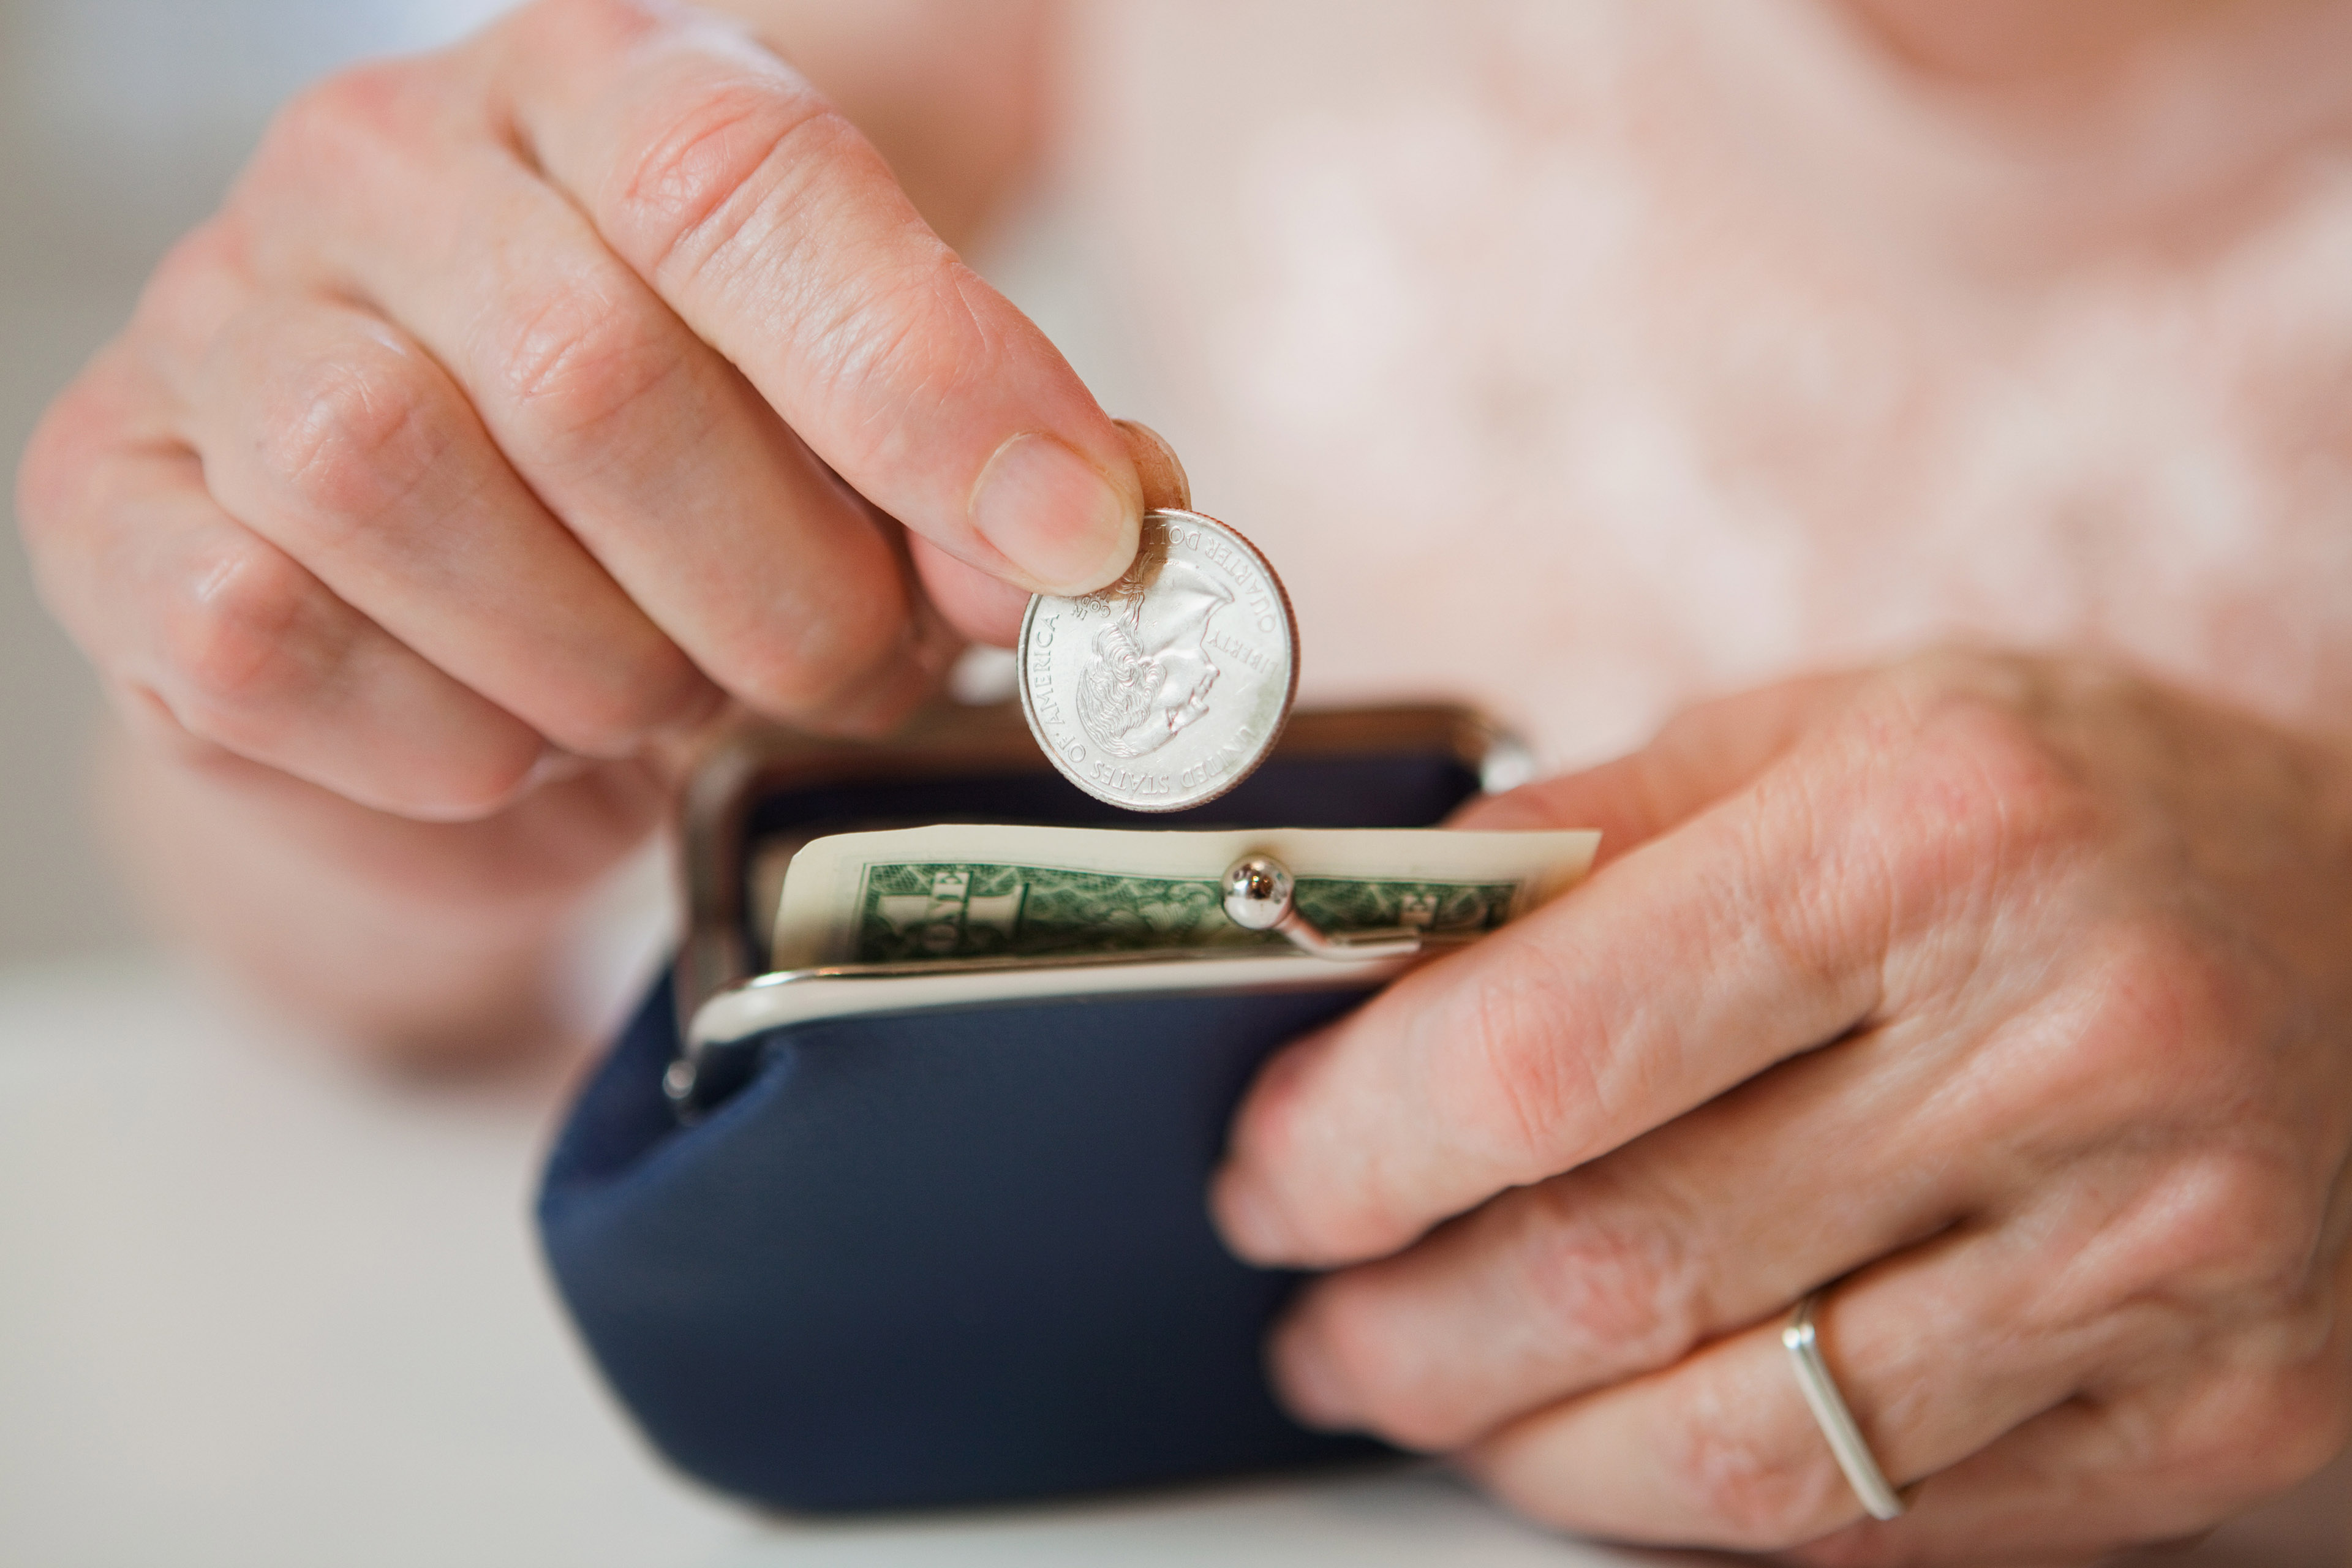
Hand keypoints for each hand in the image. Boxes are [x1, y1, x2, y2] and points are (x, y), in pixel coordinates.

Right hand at [15, 0, 1156, 1048]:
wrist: (451, 627)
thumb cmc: (686, 513)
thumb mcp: (866, 457)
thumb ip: (994, 468)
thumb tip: (1108, 526)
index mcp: (599, 92)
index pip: (748, 180)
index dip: (927, 379)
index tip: (1067, 540)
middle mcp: (384, 164)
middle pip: (596, 376)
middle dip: (777, 596)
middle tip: (843, 673)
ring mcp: (222, 323)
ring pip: (403, 496)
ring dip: (603, 668)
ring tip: (663, 692)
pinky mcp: (108, 499)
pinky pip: (267, 640)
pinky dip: (441, 740)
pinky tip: (510, 734)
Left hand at [1213, 651, 2351, 1562]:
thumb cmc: (2081, 809)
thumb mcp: (1843, 730)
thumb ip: (1595, 835)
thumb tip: (1367, 953)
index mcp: (1937, 837)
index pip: (1548, 1052)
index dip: (1352, 1144)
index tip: (1265, 1175)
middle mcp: (2065, 1048)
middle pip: (1622, 1269)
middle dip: (1402, 1329)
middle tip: (1316, 1316)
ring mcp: (2154, 1256)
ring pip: (1737, 1449)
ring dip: (1516, 1447)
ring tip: (1422, 1397)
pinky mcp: (2208, 1411)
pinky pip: (1878, 1526)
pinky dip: (1693, 1509)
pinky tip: (1607, 1446)